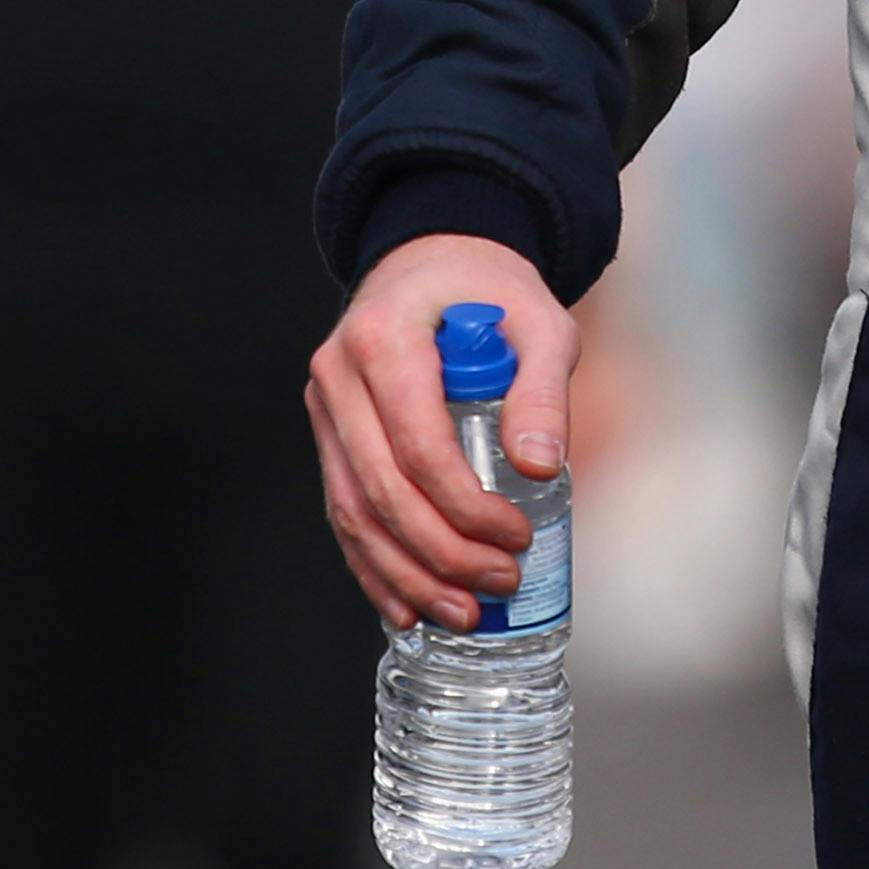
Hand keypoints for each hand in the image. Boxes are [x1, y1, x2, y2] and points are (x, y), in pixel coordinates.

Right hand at [308, 235, 576, 633]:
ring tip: (461, 611)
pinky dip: (374, 566)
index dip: (466, 505)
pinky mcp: (331, 435)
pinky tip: (408, 605)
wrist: (436, 258)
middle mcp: (339, 376)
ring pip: (353, 512)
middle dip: (441, 551)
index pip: (417, 445)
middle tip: (499, 581)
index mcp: (385, 339)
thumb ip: (543, 391)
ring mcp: (326, 409)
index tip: (517, 534)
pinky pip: (344, 512)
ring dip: (406, 573)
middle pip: (381, 489)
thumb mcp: (539, 320)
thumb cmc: (489, 287)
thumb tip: (540, 468)